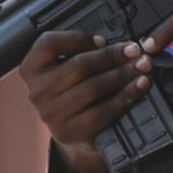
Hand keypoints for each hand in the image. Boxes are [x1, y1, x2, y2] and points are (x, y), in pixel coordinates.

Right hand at [14, 30, 148, 146]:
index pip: (48, 44)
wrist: (73, 134)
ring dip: (123, 74)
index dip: (78, 38)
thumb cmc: (72, 93)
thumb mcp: (65, 70)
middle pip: (78, 65)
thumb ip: (80, 53)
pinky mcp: (70, 132)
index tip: (102, 39)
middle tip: (134, 50)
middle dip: (111, 55)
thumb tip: (118, 43)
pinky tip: (139, 86)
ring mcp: (52, 114)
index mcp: (31, 69)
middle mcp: (37, 92)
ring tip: (141, 66)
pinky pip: (104, 110)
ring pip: (94, 87)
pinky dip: (126, 96)